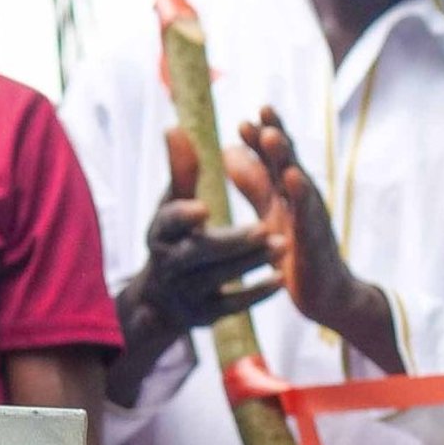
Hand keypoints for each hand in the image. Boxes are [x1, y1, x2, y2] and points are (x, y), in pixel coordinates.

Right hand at [124, 127, 279, 341]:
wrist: (161, 298)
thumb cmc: (174, 238)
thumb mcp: (172, 204)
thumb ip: (180, 170)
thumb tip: (175, 127)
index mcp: (159, 234)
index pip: (168, 224)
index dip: (182, 217)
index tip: (203, 208)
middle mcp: (168, 267)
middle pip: (199, 255)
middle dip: (232, 243)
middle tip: (266, 228)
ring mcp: (185, 295)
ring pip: (219, 280)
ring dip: (251, 264)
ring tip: (284, 246)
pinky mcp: (204, 316)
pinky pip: (231, 305)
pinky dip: (255, 294)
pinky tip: (280, 279)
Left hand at [227, 109, 402, 372]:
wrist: (325, 293)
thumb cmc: (297, 250)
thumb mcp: (271, 213)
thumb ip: (254, 183)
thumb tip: (230, 153)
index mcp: (286, 192)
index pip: (272, 158)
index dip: (261, 138)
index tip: (242, 120)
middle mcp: (300, 199)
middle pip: (287, 159)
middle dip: (276, 134)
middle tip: (262, 110)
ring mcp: (310, 217)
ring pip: (298, 180)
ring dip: (285, 157)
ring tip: (272, 136)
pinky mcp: (314, 241)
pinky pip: (307, 215)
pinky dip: (300, 196)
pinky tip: (293, 179)